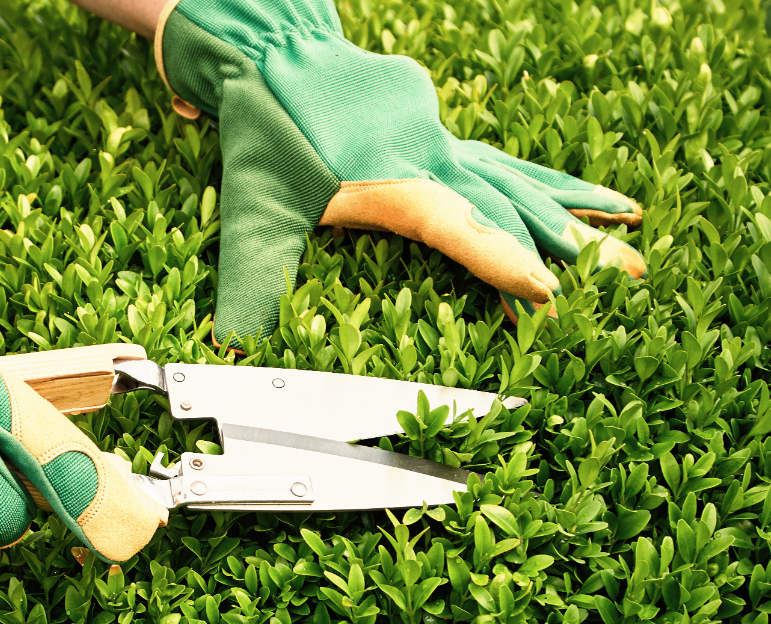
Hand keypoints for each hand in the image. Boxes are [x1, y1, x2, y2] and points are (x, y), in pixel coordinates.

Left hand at [155, 0, 644, 343]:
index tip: (551, 293)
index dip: (503, 261)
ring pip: (521, 179)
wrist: (273, 53)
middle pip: (512, 204)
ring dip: (576, 209)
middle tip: (631, 278)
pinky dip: (548, 183)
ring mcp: (441, 139)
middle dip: (573, 245)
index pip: (459, 227)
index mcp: (391, 181)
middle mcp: (430, 158)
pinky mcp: (440, 130)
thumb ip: (249, 277)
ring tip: (636, 225)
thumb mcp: (252, 210)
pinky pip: (506, 162)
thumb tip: (229, 341)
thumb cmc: (264, 133)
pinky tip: (585, 196)